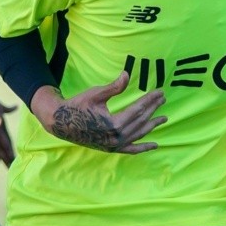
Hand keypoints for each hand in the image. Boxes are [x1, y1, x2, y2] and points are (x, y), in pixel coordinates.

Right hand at [34, 71, 166, 153]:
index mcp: (114, 124)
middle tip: (163, 99)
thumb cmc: (78, 105)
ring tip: (164, 118)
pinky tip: (155, 145)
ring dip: (152, 126)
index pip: (138, 110)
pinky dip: (143, 148)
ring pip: (139, 135)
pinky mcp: (111, 148)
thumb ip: (114, 87)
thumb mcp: (96, 94)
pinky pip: (131, 150)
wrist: (61, 122)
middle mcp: (116, 137)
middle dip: (153, 109)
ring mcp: (114, 145)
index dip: (150, 100)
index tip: (159, 92)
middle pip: (140, 121)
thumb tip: (127, 75)